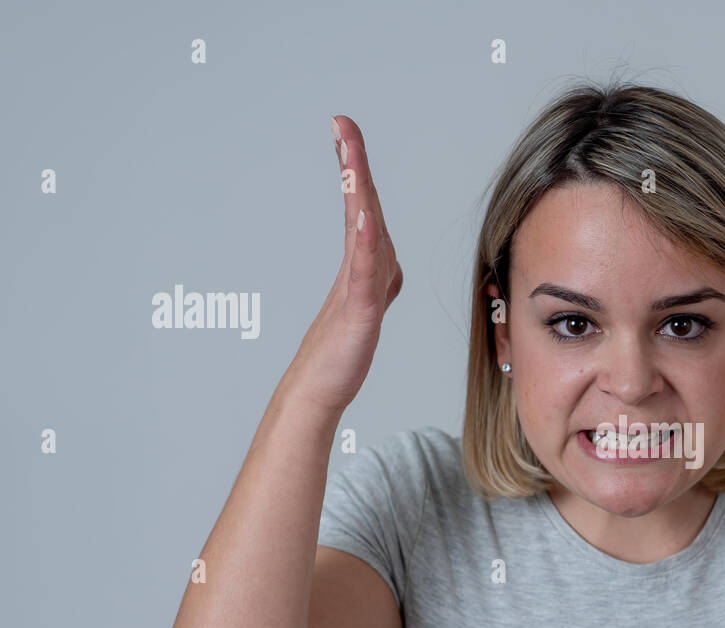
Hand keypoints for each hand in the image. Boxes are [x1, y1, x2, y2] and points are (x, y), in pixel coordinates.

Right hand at [286, 115, 403, 415]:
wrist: (317, 392)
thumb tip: (390, 270)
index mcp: (364, 265)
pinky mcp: (358, 311)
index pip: (363, 206)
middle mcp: (359, 270)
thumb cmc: (340, 354)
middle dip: (353, 162)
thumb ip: (377, 284)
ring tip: (350, 155)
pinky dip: (364, 242)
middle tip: (342, 123)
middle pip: (361, 206)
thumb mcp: (367, 311)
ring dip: (358, 191)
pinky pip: (364, 271)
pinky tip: (362, 217)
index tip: (344, 129)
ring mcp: (356, 288)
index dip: (355, 167)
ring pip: (362, 231)